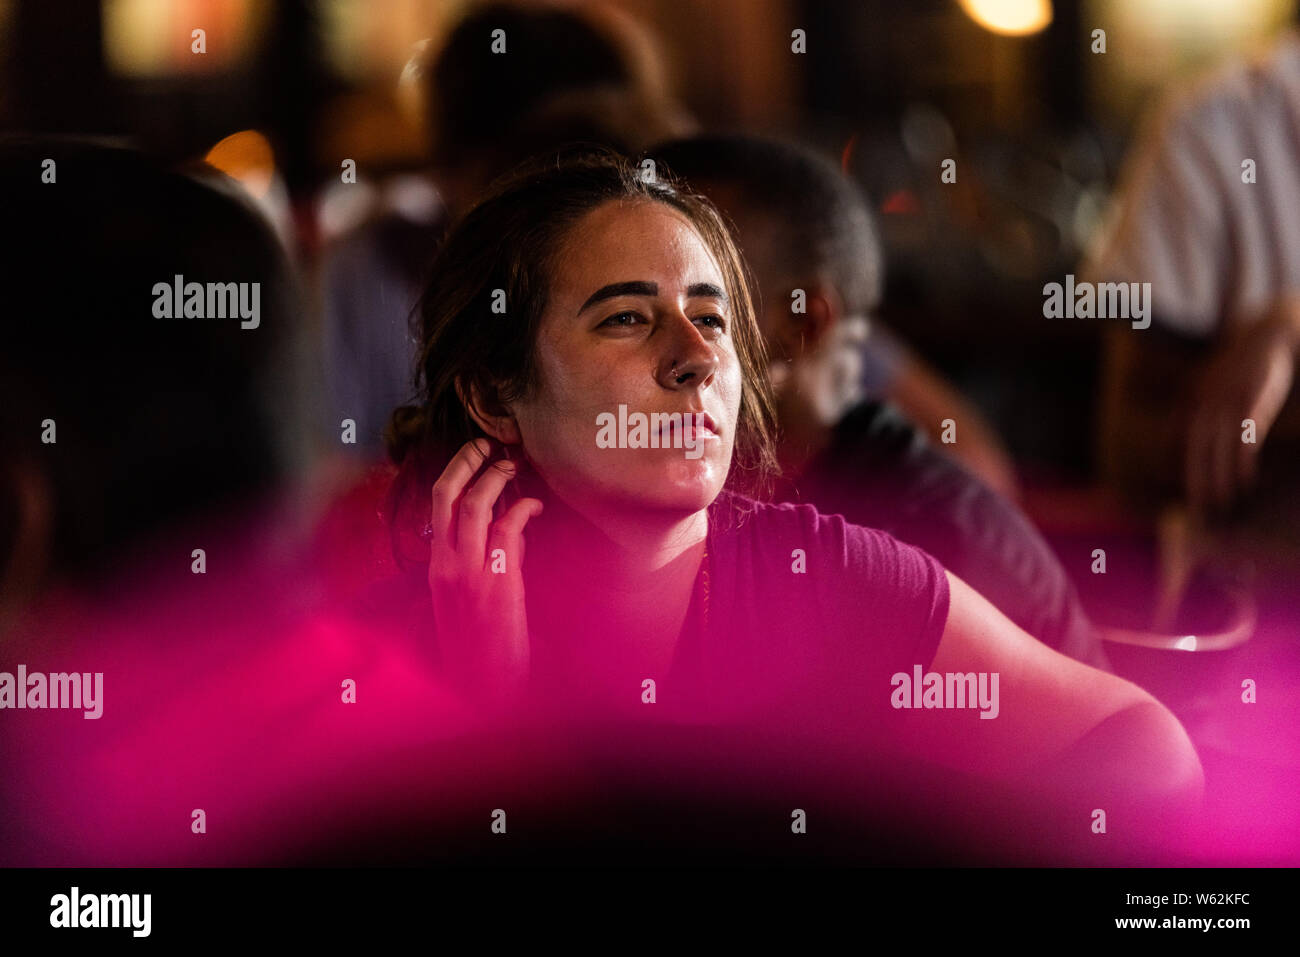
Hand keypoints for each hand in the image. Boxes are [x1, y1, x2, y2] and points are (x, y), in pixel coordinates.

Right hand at [426, 437, 543, 708]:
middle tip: (488, 443)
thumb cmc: (484, 647)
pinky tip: (536, 505)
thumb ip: (491, 559)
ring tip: (514, 465)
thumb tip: (512, 526)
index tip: (474, 455)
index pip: (436, 507)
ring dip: (495, 477)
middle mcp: (446, 565)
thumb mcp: (473, 600)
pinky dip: (522, 508)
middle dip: (466, 460)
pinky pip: (507, 530)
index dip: (454, 474)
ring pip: (474, 505)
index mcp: (436, 568)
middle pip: (446, 494)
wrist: (488, 687)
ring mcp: (469, 572)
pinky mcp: (497, 581)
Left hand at [1186, 305, 1297, 510]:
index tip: (1185, 494)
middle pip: (1197, 448)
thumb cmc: (1238, 363)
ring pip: (1220, 446)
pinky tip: (1245, 478)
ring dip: (1220, 475)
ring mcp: (1230, 400)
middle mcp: (1206, 402)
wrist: (1266, 333)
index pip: (1179, 440)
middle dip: (1198, 479)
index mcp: (1194, 400)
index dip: (1180, 468)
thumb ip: (1191, 409)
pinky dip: (1243, 457)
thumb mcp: (1207, 384)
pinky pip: (1246, 434)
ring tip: (1223, 502)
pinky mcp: (1255, 399)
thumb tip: (1174, 439)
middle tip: (1200, 508)